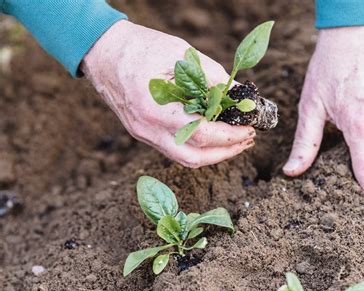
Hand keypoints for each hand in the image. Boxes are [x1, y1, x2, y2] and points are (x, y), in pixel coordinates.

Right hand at [81, 21, 254, 167]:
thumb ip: (212, 77)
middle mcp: (147, 129)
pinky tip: (213, 135)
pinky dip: (198, 147)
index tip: (249, 129)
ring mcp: (143, 134)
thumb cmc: (140, 48)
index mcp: (154, 108)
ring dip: (213, 154)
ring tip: (236, 140)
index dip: (229, 136)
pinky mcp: (144, 133)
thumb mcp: (180, 54)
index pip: (199, 135)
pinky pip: (174, 149)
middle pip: (192, 158)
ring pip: (183, 158)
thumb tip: (239, 96)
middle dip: (225, 152)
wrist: (103, 52)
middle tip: (247, 139)